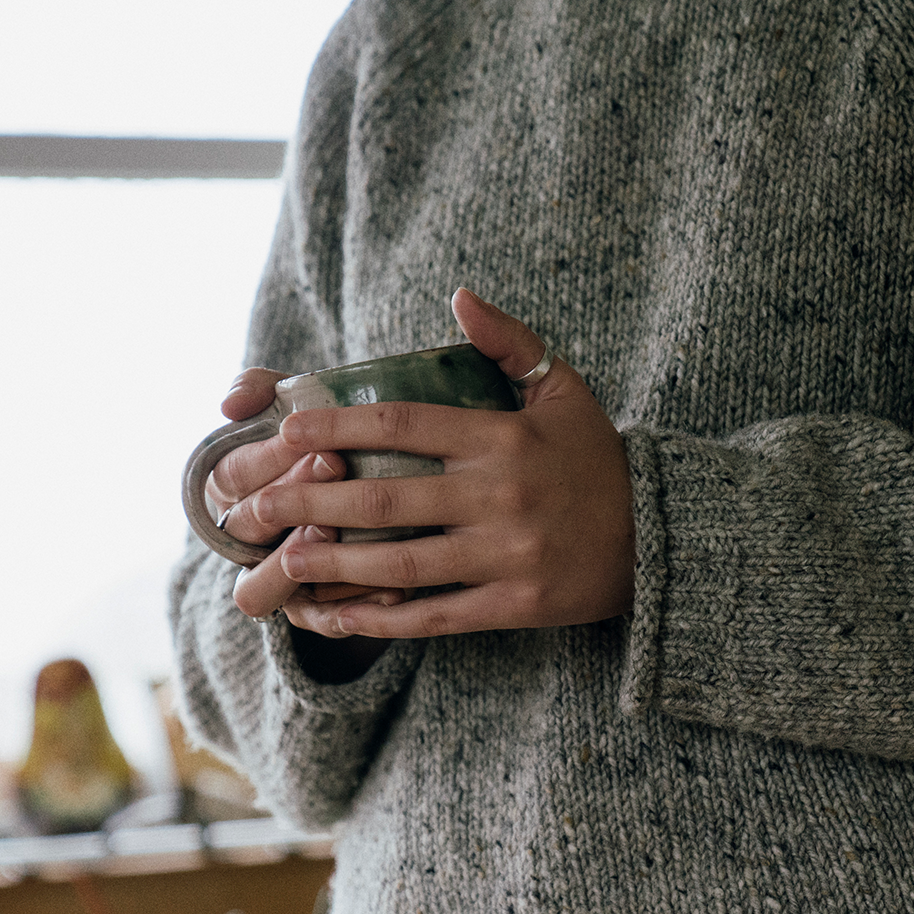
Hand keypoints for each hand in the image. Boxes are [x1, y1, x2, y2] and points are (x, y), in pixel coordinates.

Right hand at [203, 367, 390, 613]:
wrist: (381, 497)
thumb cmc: (329, 440)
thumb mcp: (298, 407)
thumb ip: (263, 390)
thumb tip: (230, 404)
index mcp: (231, 487)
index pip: (233, 475)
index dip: (272, 458)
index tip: (320, 441)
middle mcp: (242, 539)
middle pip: (246, 528)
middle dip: (292, 497)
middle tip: (337, 467)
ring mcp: (273, 582)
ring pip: (257, 591)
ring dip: (296, 561)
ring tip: (339, 533)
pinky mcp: (310, 615)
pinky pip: (319, 623)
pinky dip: (352, 610)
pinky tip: (395, 591)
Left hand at [229, 289, 635, 638]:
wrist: (660, 540)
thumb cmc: (599, 460)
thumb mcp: (565, 390)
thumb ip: (510, 342)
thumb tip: (458, 294)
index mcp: (503, 437)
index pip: (405, 424)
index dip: (337, 426)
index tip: (284, 430)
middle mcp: (501, 495)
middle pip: (387, 498)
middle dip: (311, 503)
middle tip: (254, 506)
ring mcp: (507, 555)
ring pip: (403, 562)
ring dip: (334, 564)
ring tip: (281, 562)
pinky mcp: (514, 605)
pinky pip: (434, 615)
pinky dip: (380, 618)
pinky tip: (336, 615)